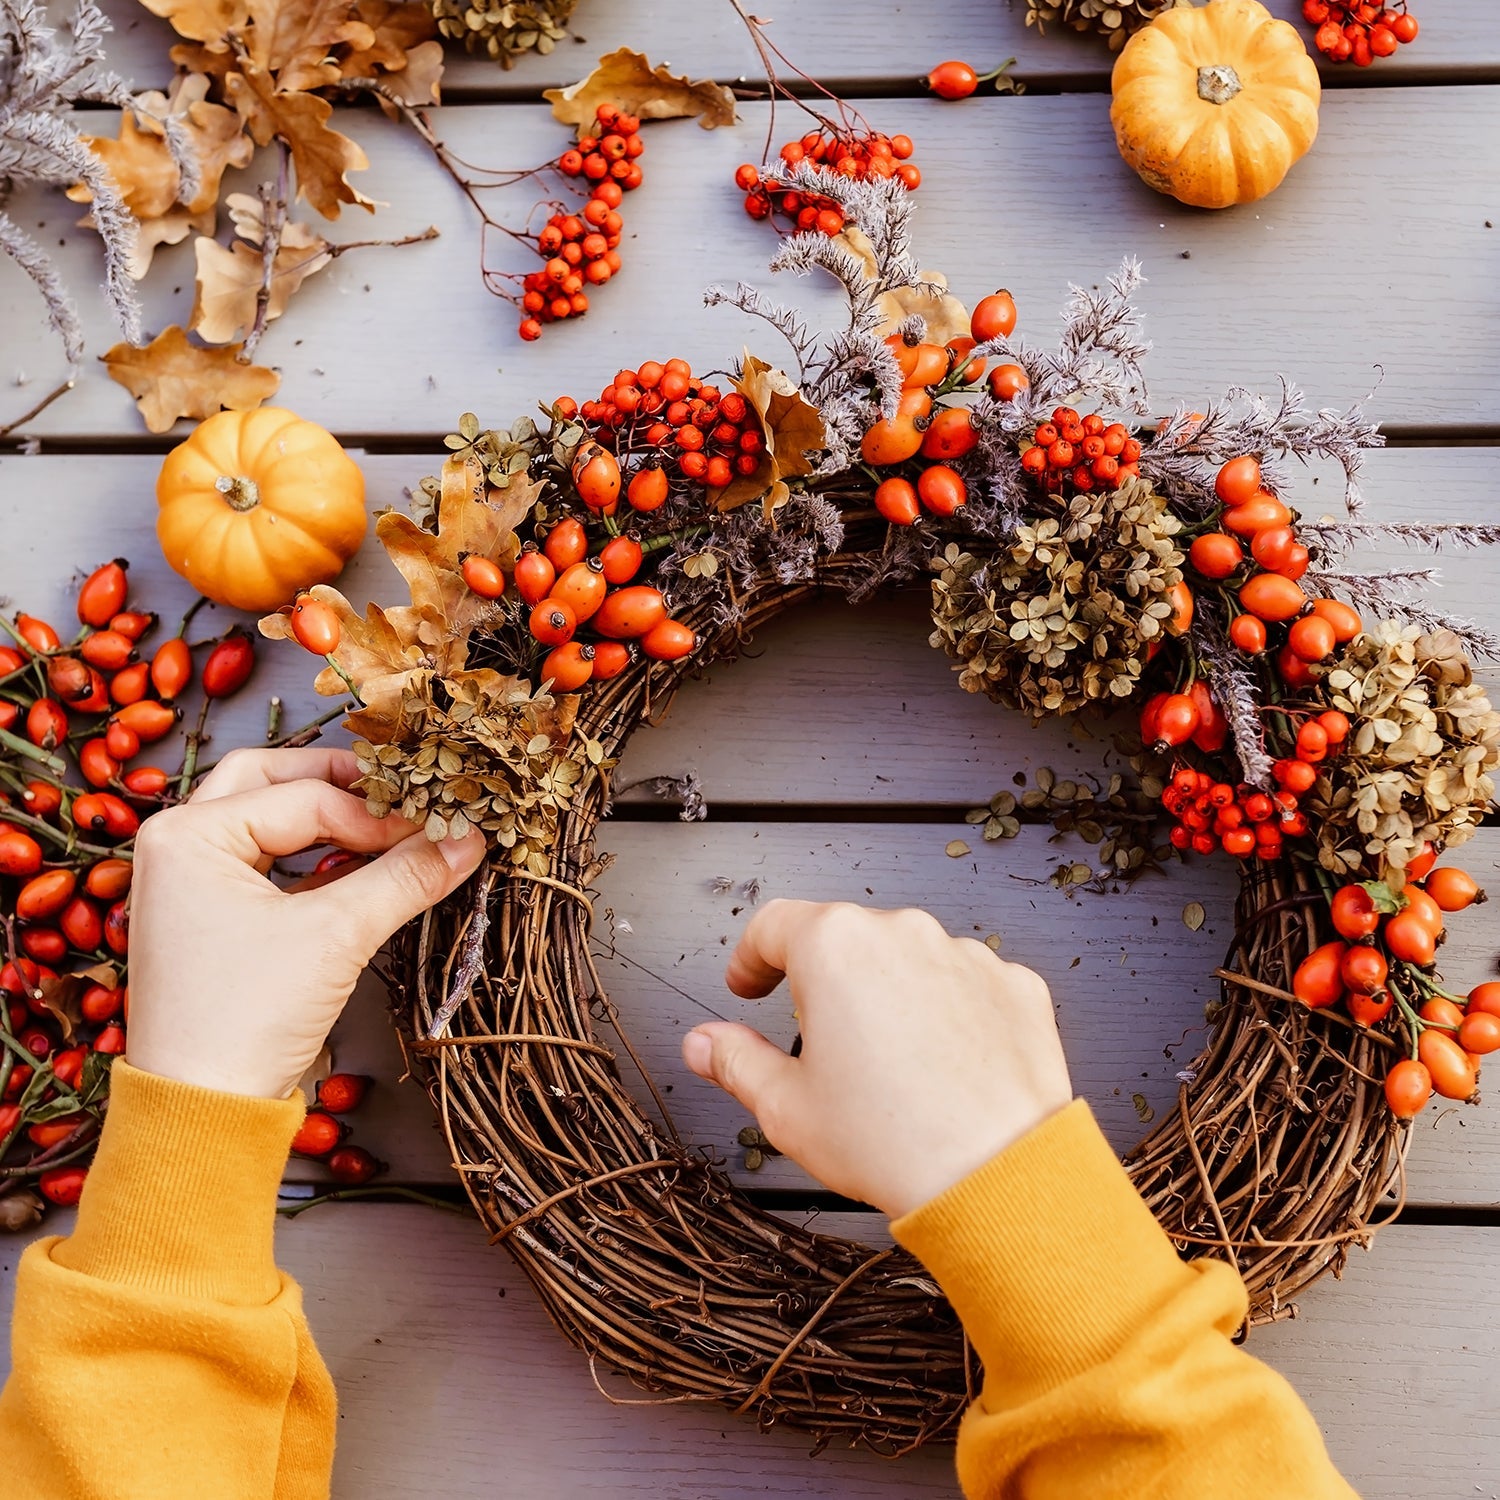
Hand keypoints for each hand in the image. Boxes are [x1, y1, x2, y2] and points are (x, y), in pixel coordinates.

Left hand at [126, 748, 484, 1099]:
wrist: (200, 1111)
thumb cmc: (246, 1018)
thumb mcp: (337, 936)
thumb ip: (406, 877)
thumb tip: (471, 839)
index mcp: (188, 835)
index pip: (305, 798)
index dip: (377, 813)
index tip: (437, 831)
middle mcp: (177, 845)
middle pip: (270, 779)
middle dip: (339, 783)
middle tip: (401, 793)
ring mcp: (189, 882)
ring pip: (267, 818)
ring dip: (327, 818)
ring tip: (387, 827)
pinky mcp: (210, 917)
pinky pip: (268, 863)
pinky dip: (316, 859)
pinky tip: (363, 870)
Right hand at [681, 900, 1071, 1217]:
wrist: (997, 1175)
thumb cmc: (892, 1142)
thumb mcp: (786, 1106)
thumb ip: (735, 1061)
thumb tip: (704, 1044)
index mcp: (835, 947)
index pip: (773, 925)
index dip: (751, 958)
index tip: (748, 984)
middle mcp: (902, 933)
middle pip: (844, 939)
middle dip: (825, 981)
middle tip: (819, 1041)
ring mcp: (965, 955)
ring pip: (907, 960)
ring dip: (889, 994)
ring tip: (887, 1065)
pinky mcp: (1014, 985)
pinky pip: (965, 985)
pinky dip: (947, 1012)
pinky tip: (939, 1066)